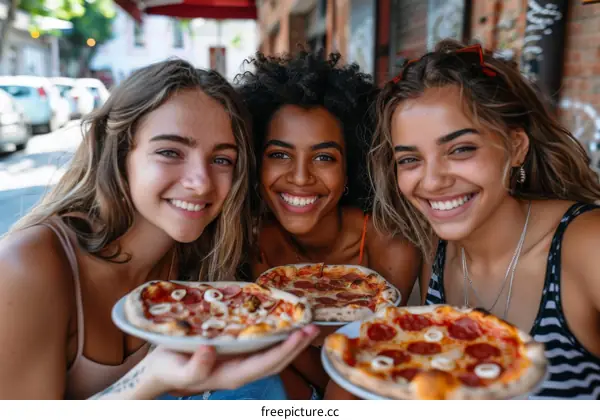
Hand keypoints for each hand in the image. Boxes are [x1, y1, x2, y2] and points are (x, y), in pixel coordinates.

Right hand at [145, 325, 319, 395]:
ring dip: (291, 341)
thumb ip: (195, 368)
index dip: (283, 351)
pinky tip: (282, 322)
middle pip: (276, 361)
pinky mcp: (236, 353)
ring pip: (272, 355)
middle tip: (313, 326)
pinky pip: (261, 346)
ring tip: (306, 324)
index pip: (265, 364)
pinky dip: (276, 335)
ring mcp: (240, 363)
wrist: (159, 371)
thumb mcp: (178, 371)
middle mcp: (241, 371)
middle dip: (296, 346)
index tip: (299, 334)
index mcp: (231, 376)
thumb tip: (211, 351)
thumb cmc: (169, 370)